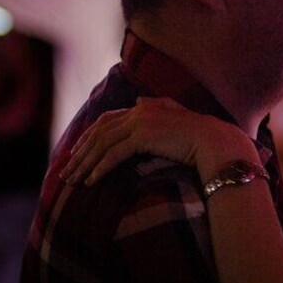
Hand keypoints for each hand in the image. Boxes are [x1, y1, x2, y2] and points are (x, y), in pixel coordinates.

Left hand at [61, 97, 255, 185]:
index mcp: (146, 107)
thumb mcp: (177, 118)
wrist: (215, 141)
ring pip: (102, 143)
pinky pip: (113, 154)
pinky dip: (99, 168)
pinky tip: (91, 181)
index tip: (78, 152)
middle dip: (80, 152)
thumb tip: (140, 101)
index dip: (90, 136)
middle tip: (67, 171)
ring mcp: (141, 122)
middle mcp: (140, 111)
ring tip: (72, 180)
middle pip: (100, 131)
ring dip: (85, 163)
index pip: (108, 119)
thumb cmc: (201, 136)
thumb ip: (159, 109)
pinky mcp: (144, 137)